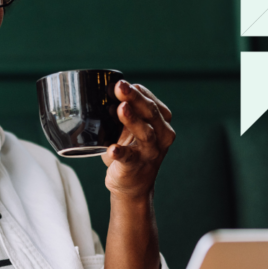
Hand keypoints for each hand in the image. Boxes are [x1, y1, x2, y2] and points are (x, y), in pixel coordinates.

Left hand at [102, 81, 175, 200]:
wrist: (132, 185)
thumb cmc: (130, 151)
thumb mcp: (129, 129)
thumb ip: (124, 112)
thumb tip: (106, 90)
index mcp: (161, 123)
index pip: (152, 102)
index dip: (137, 92)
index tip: (120, 83)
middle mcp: (161, 136)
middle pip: (150, 113)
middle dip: (135, 98)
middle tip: (120, 86)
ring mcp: (151, 152)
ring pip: (146, 133)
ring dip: (133, 120)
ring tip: (120, 108)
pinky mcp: (137, 166)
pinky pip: (129, 158)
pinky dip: (121, 152)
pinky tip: (112, 149)